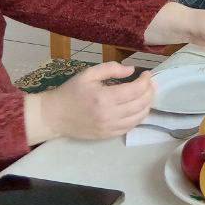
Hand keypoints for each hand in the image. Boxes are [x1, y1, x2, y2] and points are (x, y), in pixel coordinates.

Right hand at [28, 62, 155, 142]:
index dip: (146, 81)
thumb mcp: (88, 74)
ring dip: (147, 104)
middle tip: (149, 83)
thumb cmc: (71, 92)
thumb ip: (111, 69)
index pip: (135, 90)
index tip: (147, 74)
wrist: (54, 115)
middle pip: (141, 104)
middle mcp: (109, 115)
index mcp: (104, 98)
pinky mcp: (108, 135)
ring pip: (139, 117)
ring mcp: (109, 127)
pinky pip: (130, 127)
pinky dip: (139, 116)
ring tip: (146, 94)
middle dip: (150, 91)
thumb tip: (132, 70)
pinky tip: (138, 108)